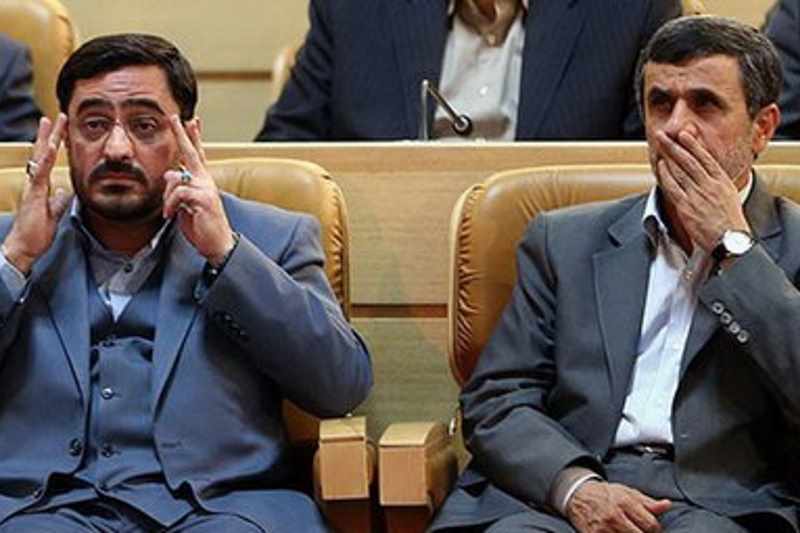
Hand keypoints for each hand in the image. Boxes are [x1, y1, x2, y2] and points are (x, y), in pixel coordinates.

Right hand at [3, 114, 70, 274]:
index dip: (54, 144)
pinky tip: (50, 147)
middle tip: (58, 115)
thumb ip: (58, 199)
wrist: (25, 247)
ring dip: (46, 139)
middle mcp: (35, 182)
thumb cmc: (36, 231)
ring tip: (51, 121)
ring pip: (39, 158)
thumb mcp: (54, 211)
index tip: (63, 129)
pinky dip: (45, 159)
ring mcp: (33, 186)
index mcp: (40, 185)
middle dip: (51, 134)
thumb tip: (65, 190)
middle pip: (42, 152)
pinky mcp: (33, 194)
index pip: (48, 160)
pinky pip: (40, 173)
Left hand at [163, 115, 234, 265]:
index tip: (192, 120)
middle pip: (191, 152)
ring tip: (169, 213)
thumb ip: (178, 188)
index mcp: (202, 181)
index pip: (197, 155)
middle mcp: (205, 181)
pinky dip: (170, 205)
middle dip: (182, 134)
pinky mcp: (203, 198)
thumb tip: (169, 173)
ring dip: (167, 198)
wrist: (217, 243)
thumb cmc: (202, 226)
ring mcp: (206, 188)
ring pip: (175, 178)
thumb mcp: (185, 205)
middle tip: (174, 117)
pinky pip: (178, 193)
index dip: (194, 137)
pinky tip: (171, 215)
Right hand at [566, 480, 670, 532]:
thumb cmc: (606, 494)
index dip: (655, 529)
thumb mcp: (627, 492)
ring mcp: (603, 528)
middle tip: (639, 529)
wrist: (578, 495)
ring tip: (627, 530)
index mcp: (625, 502)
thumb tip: (667, 504)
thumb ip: (648, 502)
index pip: (651, 525)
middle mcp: (614, 515)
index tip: (650, 528)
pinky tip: (617, 532)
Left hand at [655, 130, 749, 252]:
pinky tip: (660, 166)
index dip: (693, 144)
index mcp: (722, 182)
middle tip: (664, 135)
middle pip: (689, 160)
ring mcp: (697, 195)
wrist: (728, 240)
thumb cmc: (729, 222)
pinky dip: (666, 175)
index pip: (706, 158)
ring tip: (660, 145)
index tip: (685, 134)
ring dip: (668, 156)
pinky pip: (673, 187)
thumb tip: (707, 172)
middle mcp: (709, 185)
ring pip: (680, 171)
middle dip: (675, 145)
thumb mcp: (729, 196)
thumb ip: (717, 183)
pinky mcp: (686, 206)